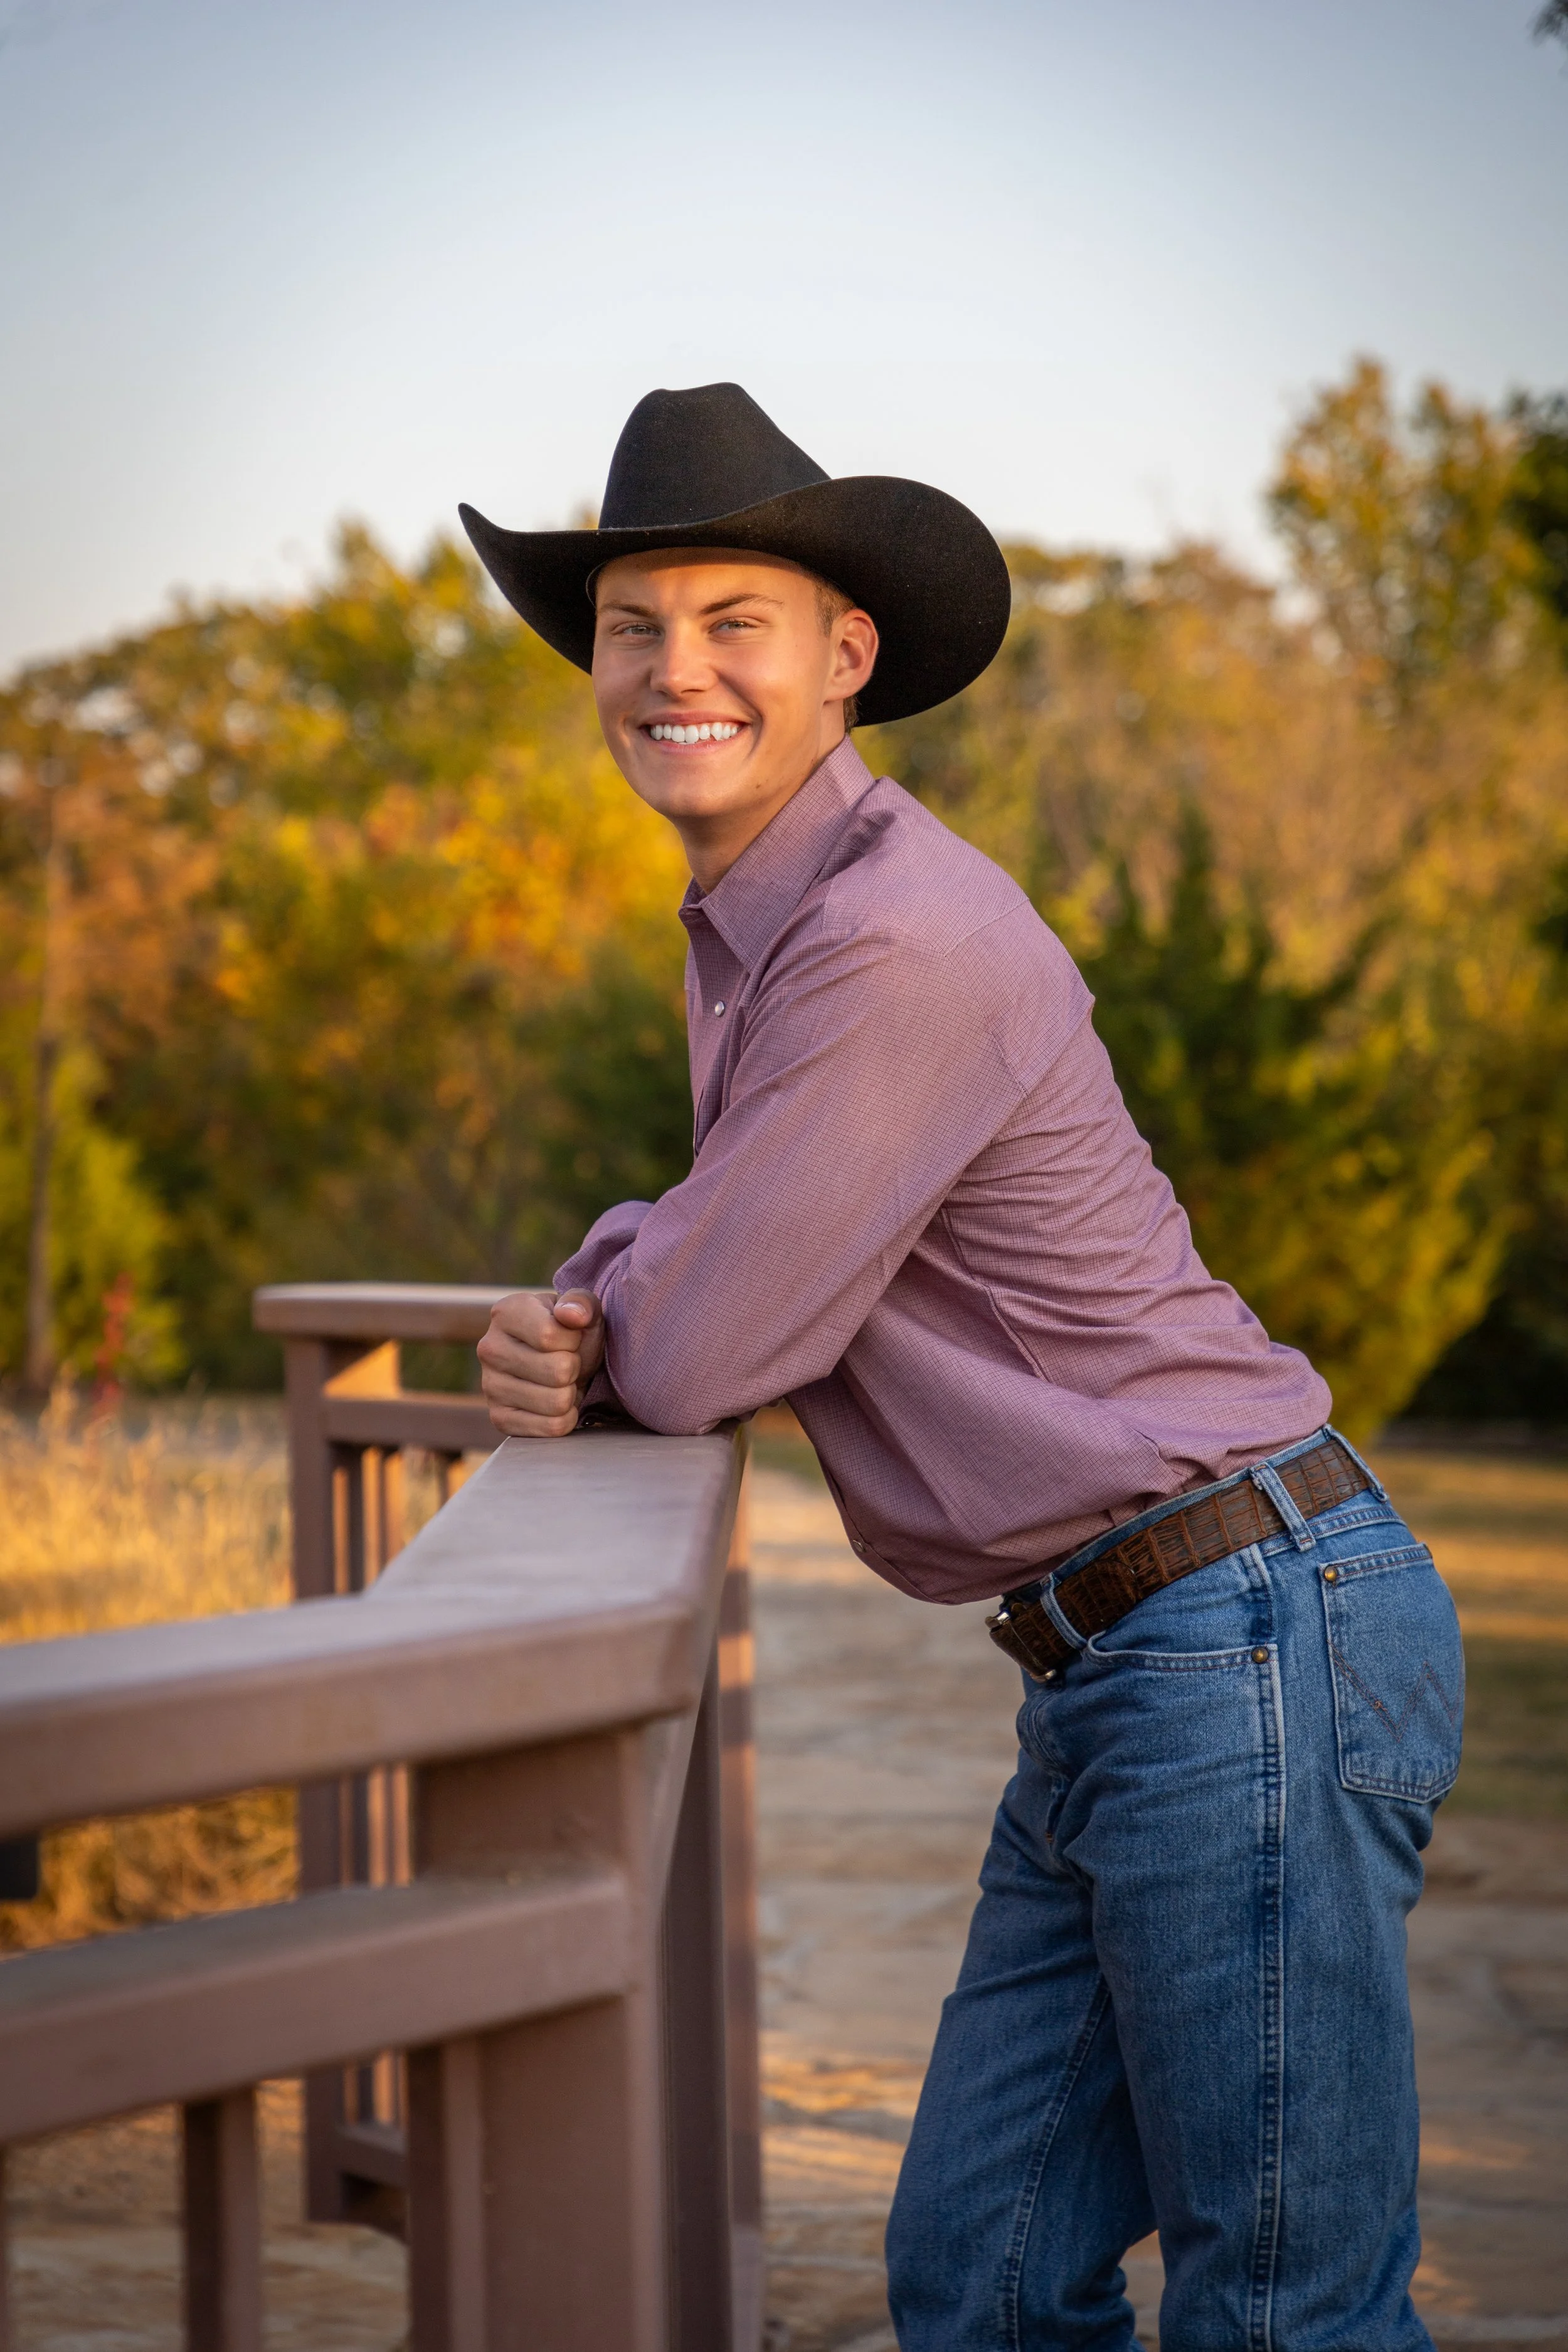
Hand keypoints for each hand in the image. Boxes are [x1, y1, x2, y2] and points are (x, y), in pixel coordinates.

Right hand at [476, 1289, 605, 1438]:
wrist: (561, 1362)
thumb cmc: (572, 1332)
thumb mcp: (582, 1309)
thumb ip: (581, 1303)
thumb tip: (573, 1316)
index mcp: (506, 1313)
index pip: (549, 1335)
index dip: (574, 1340)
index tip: (569, 1337)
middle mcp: (489, 1348)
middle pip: (558, 1370)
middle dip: (575, 1368)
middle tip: (568, 1362)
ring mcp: (490, 1386)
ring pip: (557, 1402)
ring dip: (572, 1393)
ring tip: (562, 1381)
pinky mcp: (500, 1418)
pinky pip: (552, 1427)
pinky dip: (566, 1418)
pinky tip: (557, 1404)